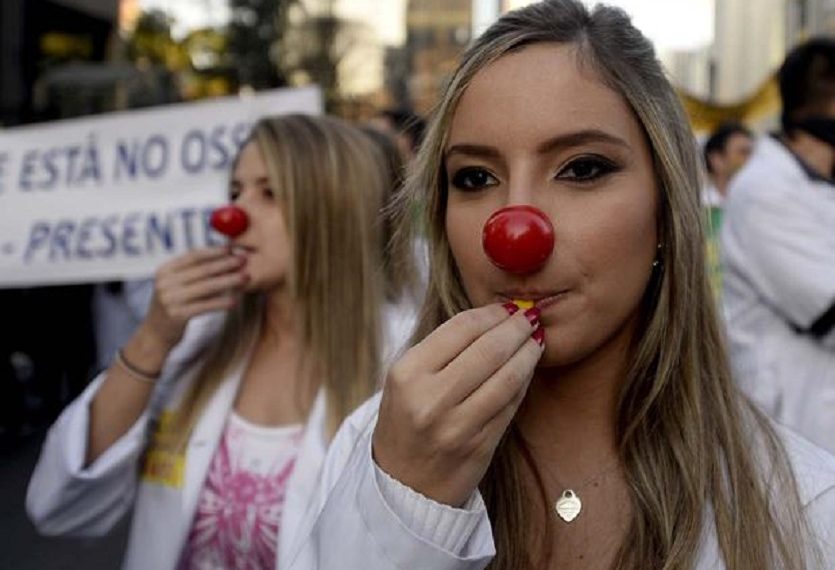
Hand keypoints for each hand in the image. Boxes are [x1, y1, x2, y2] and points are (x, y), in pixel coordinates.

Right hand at [142, 247, 247, 349]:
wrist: (155, 334)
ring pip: (207, 287)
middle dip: (226, 264)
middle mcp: (165, 283)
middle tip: (244, 260)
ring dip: (229, 281)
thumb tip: (225, 256)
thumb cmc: (173, 306)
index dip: (214, 252)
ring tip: (246, 277)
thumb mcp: (176, 285)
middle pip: (202, 270)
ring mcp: (170, 299)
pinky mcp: (177, 315)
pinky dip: (221, 303)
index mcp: (165, 270)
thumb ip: (193, 272)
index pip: (193, 256)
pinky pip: (205, 306)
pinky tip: (235, 301)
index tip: (232, 248)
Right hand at [372, 303, 543, 506]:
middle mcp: (430, 399)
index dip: (491, 313)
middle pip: (488, 349)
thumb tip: (492, 316)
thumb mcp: (406, 380)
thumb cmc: (407, 420)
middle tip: (531, 316)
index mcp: (407, 373)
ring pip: (507, 377)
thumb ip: (442, 349)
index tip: (507, 307)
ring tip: (537, 338)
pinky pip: (511, 404)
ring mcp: (456, 426)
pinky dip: (524, 380)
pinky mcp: (479, 446)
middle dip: (516, 328)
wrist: (403, 484)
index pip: (460, 328)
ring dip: (528, 352)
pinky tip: (529, 366)